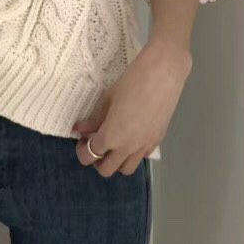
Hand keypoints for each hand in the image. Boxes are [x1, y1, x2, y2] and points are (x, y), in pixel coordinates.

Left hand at [72, 36, 191, 176]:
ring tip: (114, 144)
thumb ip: (94, 118)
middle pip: (106, 170)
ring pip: (126, 169)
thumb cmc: (132, 81)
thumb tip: (80, 129)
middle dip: (96, 160)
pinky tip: (131, 136)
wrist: (163, 73)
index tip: (83, 138)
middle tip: (95, 143)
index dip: (82, 149)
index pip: (90, 155)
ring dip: (116, 161)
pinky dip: (132, 153)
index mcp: (111, 136)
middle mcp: (128, 147)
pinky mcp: (157, 140)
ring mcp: (144, 146)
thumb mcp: (108, 98)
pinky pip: (141, 157)